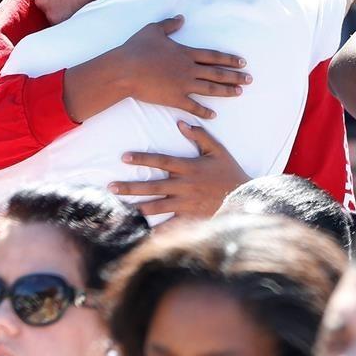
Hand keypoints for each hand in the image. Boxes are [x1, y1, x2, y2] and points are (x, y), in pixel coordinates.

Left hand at [110, 121, 249, 218]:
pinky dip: (156, 230)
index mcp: (190, 167)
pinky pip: (170, 224)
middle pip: (153, 185)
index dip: (142, 158)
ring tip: (121, 208)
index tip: (124, 157)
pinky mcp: (190, 216)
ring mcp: (186, 203)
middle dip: (131, 186)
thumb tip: (181, 123)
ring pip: (157, 205)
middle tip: (111, 187)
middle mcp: (185, 185)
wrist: (244, 197)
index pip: (162, 161)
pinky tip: (141, 232)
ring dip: (138, 206)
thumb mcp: (218, 151)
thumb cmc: (230, 172)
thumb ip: (200, 136)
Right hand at [111, 16, 250, 118]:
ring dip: (226, 91)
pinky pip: (193, 106)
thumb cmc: (136, 49)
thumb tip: (181, 18)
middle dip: (235, 76)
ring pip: (210, 89)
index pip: (214, 56)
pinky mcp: (174, 98)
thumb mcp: (153, 30)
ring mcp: (183, 85)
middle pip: (217, 73)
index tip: (242, 62)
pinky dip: (204, 111)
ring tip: (239, 93)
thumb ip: (169, 24)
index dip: (229, 59)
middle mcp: (189, 69)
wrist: (124, 70)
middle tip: (250, 79)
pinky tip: (214, 114)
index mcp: (186, 53)